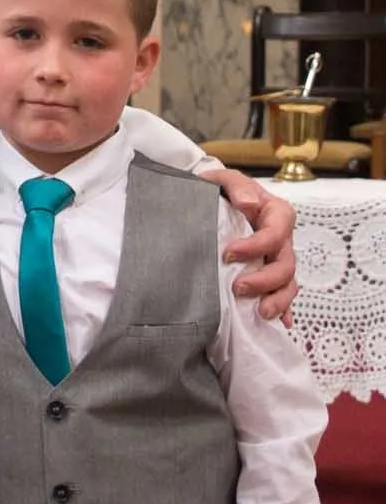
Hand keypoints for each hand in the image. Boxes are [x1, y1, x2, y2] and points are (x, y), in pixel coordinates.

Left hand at [201, 167, 298, 322]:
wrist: (216, 202)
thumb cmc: (223, 190)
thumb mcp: (226, 179)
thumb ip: (238, 187)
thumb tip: (248, 203)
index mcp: (276, 214)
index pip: (276, 233)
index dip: (256, 246)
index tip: (229, 253)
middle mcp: (282, 240)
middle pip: (285, 265)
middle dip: (265, 280)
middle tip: (238, 288)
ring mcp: (278, 260)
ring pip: (287, 284)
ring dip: (276, 299)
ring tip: (259, 312)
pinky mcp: (270, 276)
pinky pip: (282, 296)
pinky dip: (282, 310)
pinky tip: (278, 323)